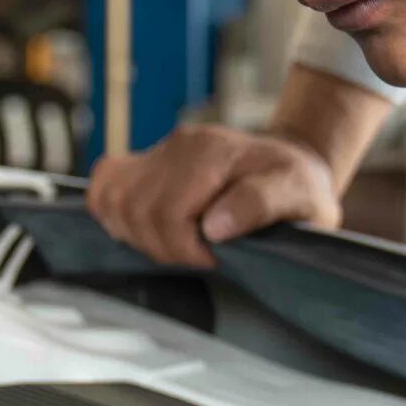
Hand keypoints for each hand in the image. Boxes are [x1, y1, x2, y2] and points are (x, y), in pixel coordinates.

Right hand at [85, 123, 342, 267]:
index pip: (169, 214)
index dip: (187, 250)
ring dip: (139, 235)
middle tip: (199, 254)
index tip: (215, 259)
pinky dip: (112, 210)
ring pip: (114, 201)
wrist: (293, 162)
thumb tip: (213, 226)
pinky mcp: (149, 162)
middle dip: (164, 247)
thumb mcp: (299, 196)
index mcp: (213, 153)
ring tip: (177, 243)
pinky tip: (141, 227)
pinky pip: (106, 182)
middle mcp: (179, 146)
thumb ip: (259, 205)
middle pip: (136, 211)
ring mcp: (160, 152)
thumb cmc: (297, 185)